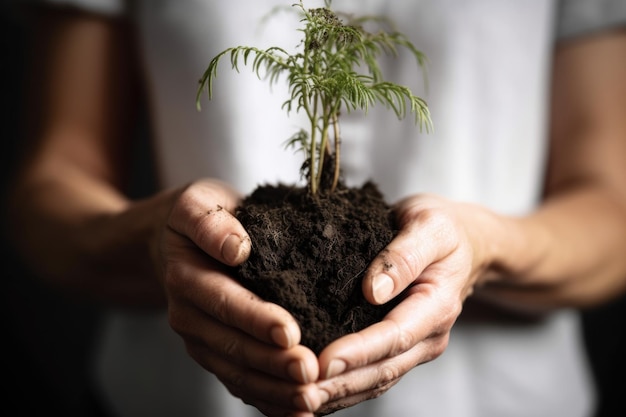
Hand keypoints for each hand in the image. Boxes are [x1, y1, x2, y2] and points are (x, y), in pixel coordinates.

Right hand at [153, 179, 322, 415]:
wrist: (170, 242)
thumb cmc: (196, 217)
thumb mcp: (196, 203)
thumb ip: (211, 224)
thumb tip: (237, 249)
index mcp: (186, 278)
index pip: (225, 302)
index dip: (257, 320)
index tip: (290, 333)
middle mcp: (189, 316)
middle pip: (233, 346)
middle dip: (273, 364)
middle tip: (312, 374)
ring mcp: (200, 339)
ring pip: (236, 372)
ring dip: (273, 389)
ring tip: (310, 398)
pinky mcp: (214, 352)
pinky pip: (238, 381)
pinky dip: (266, 399)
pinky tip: (295, 411)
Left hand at [315, 194, 491, 412]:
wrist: (464, 242)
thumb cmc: (443, 229)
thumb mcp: (430, 226)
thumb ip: (405, 255)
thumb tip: (374, 291)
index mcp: (437, 306)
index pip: (394, 336)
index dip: (358, 352)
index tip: (324, 361)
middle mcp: (428, 336)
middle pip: (383, 369)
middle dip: (341, 384)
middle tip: (300, 392)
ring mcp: (415, 346)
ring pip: (376, 381)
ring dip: (339, 394)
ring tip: (300, 400)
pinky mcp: (399, 348)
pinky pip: (373, 375)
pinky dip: (345, 388)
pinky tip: (315, 394)